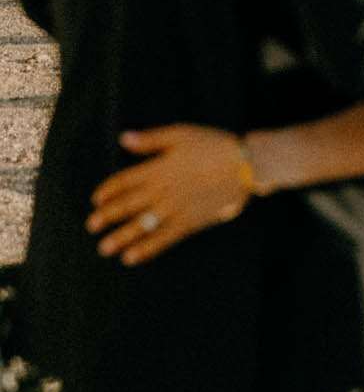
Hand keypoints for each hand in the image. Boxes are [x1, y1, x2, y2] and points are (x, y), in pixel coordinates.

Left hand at [87, 125, 251, 266]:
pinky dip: (146, 249)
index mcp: (157, 168)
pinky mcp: (188, 222)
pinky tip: (131, 258)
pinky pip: (162, 239)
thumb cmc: (213, 145)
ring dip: (120, 237)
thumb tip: (123, 138)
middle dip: (108, 217)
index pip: (124, 182)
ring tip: (104, 248)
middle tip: (91, 227)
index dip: (108, 191)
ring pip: (140, 226)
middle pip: (127, 206)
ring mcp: (173, 209)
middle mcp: (161, 191)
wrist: (243, 165)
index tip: (96, 200)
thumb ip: (150, 140)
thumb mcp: (180, 134)